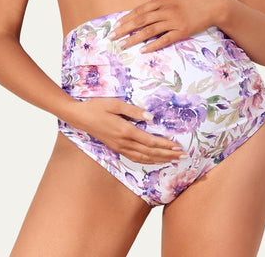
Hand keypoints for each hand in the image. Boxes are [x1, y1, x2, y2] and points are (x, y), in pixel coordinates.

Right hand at [66, 97, 187, 163]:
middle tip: (183, 156)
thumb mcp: (115, 104)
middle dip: (168, 154)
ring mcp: (120, 147)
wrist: (80, 117)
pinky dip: (148, 161)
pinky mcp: (117, 148)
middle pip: (150, 152)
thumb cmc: (97, 107)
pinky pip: (135, 158)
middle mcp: (124, 142)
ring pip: (144, 158)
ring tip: (174, 160)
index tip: (178, 146)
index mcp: (125, 131)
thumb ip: (133, 110)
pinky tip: (155, 160)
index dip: (165, 145)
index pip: (150, 141)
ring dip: (160, 160)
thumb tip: (151, 117)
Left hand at [108, 0, 224, 52]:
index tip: (116, 25)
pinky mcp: (183, 31)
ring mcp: (174, 21)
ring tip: (123, 45)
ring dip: (135, 39)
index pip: (140, 9)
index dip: (127, 18)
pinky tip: (144, 51)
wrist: (215, 5)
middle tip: (112, 37)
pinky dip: (154, 45)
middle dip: (125, 29)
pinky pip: (166, 39)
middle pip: (142, 20)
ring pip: (151, 31)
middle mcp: (167, 10)